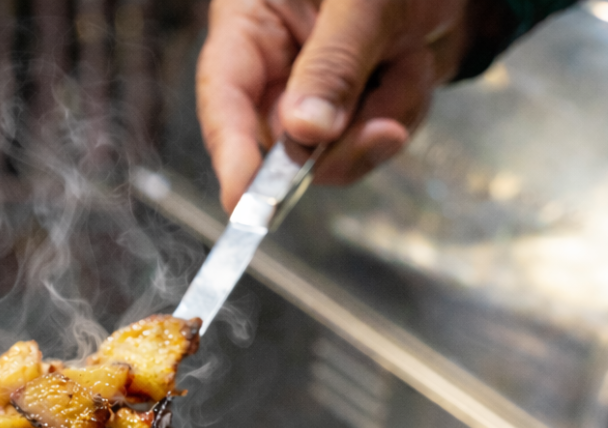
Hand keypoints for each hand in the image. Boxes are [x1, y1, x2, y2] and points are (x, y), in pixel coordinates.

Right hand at [197, 0, 499, 210]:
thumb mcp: (363, 0)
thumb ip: (334, 64)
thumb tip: (306, 133)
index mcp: (251, 22)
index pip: (225, 95)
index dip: (229, 151)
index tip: (244, 199)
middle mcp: (274, 64)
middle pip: (280, 141)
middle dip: (339, 142)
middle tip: (385, 127)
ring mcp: (311, 91)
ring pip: (330, 153)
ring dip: (383, 115)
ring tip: (408, 58)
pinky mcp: (348, 109)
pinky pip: (368, 143)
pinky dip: (402, 110)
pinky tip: (412, 66)